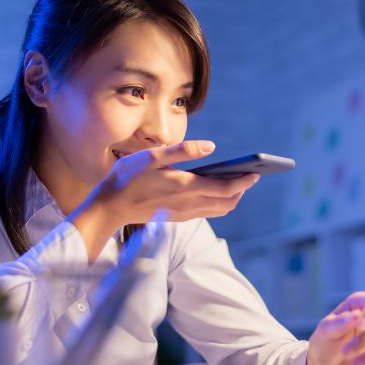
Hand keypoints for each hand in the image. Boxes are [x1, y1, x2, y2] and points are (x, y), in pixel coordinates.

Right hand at [68, 140, 258, 258]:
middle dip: (241, 190)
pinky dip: (216, 202)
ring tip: (234, 181)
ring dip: (230, 198)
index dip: (244, 182)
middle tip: (248, 175)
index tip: (256, 173)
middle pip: (227, 203)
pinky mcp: (176, 217)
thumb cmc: (128, 177)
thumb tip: (211, 147)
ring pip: (218, 210)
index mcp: (185, 187)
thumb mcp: (153, 156)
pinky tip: (212, 190)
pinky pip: (205, 212)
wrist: (109, 207)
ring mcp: (183, 213)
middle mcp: (188, 204)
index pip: (226, 188)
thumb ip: (183, 151)